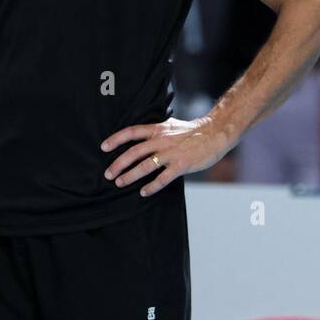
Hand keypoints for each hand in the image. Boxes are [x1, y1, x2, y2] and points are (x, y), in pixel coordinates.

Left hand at [101, 117, 229, 197]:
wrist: (215, 133)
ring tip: (120, 183)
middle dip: (118, 163)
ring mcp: (172, 153)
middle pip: (134, 151)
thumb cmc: (193, 132)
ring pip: (146, 165)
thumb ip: (156, 132)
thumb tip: (140, 138)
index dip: (116, 139)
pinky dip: (152, 186)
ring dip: (131, 175)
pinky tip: (144, 192)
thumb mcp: (171, 126)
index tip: (103, 147)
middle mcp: (162, 140)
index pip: (132, 132)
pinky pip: (163, 178)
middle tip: (108, 174)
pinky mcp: (182, 164)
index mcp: (158, 129)